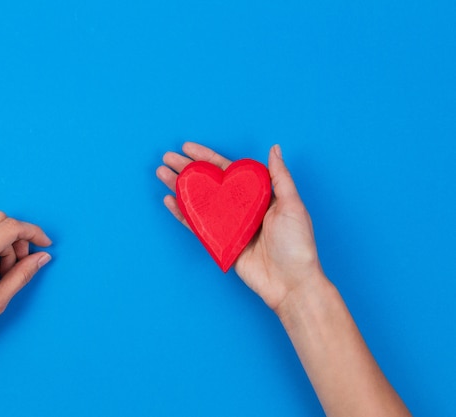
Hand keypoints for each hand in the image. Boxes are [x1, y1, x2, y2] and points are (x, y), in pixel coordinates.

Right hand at [156, 142, 322, 312]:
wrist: (291, 283)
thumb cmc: (297, 245)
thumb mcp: (293, 205)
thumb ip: (280, 177)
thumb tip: (274, 148)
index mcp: (257, 195)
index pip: (227, 170)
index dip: (207, 158)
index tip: (188, 148)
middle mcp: (240, 208)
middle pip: (208, 183)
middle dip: (187, 170)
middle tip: (166, 158)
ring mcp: (228, 226)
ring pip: (198, 202)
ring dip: (180, 188)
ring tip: (161, 174)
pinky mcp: (220, 243)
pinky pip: (196, 225)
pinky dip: (182, 214)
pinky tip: (170, 201)